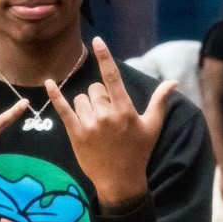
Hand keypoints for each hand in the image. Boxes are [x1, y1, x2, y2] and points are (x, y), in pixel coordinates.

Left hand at [45, 36, 175, 208]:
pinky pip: (63, 110)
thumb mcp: (151, 126)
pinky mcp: (75, 134)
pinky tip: (48, 83)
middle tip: (108, 117)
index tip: (98, 40)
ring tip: (96, 123)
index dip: (105, 57)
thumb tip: (174, 81)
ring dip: (86, 106)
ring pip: (81, 99)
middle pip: (95, 90)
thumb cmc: (138, 152)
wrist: (119, 181)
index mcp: (125, 110)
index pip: (113, 77)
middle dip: (99, 98)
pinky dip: (55, 95)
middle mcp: (106, 115)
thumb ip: (159, 101)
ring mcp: (89, 125)